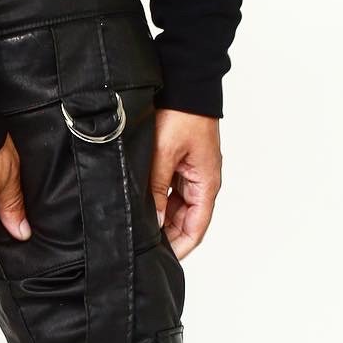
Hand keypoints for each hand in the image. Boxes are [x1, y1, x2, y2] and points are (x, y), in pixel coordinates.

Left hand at [149, 110, 221, 260]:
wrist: (185, 80)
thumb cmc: (182, 113)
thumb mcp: (164, 156)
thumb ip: (155, 191)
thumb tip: (149, 223)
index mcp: (206, 184)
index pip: (195, 229)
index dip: (178, 248)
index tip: (158, 261)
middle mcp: (201, 182)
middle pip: (183, 221)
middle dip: (164, 236)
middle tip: (140, 247)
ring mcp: (190, 173)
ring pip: (173, 207)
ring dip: (158, 218)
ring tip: (136, 229)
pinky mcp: (179, 163)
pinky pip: (168, 190)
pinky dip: (155, 201)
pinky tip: (138, 205)